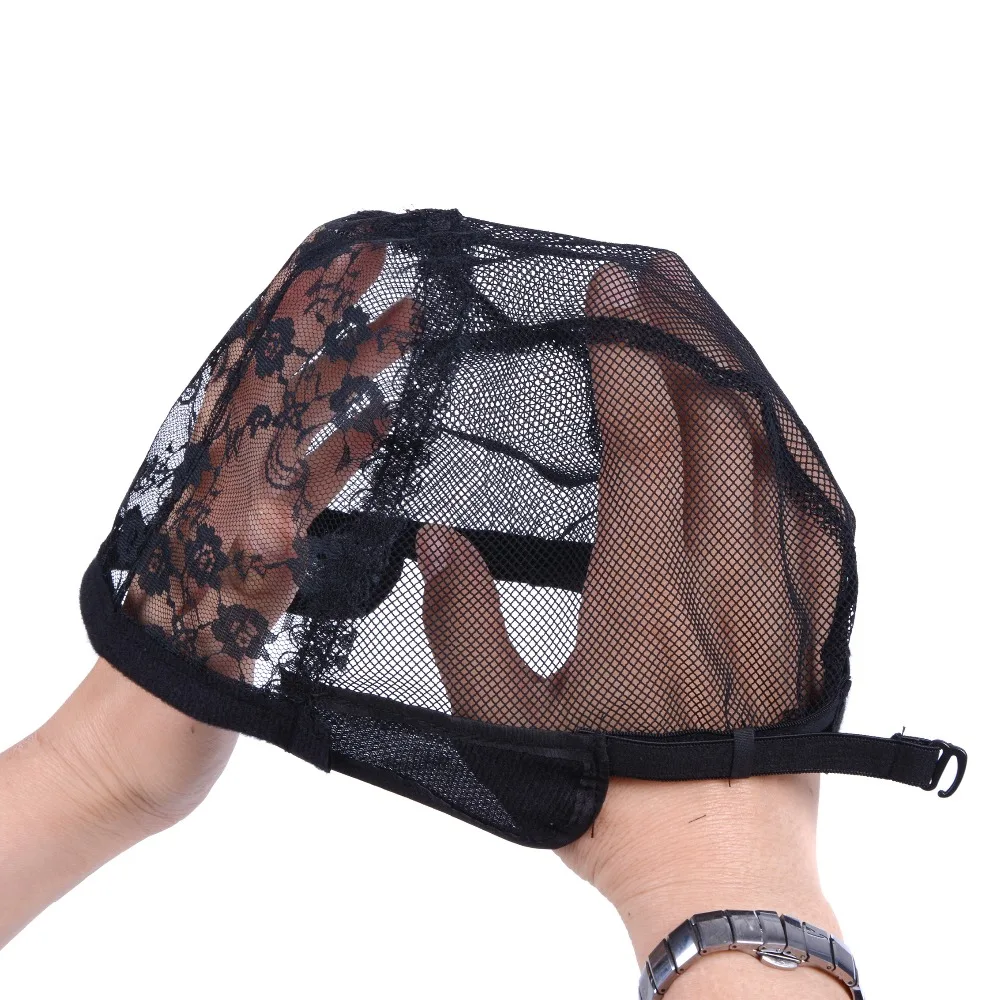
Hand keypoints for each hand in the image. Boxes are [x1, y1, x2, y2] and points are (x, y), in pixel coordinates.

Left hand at [0, 238, 413, 944]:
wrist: (127, 755)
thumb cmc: (159, 706)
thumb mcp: (201, 637)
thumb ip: (237, 575)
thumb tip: (278, 512)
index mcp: (212, 498)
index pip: (261, 380)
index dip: (303, 314)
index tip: (347, 262)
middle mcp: (225, 490)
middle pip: (285, 382)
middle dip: (335, 323)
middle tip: (390, 281)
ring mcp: (242, 518)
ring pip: (303, 422)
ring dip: (348, 376)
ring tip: (402, 337)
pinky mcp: (257, 554)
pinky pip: (308, 481)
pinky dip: (342, 446)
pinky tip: (377, 431)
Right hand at [414, 259, 845, 995]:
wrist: (714, 857)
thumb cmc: (605, 791)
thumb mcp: (503, 721)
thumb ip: (459, 625)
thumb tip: (435, 541)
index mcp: (643, 587)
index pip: (647, 438)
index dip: (628, 355)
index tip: (609, 294)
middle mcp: (722, 572)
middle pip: (717, 422)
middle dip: (684, 335)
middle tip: (656, 276)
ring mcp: (777, 590)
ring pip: (772, 451)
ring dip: (737, 372)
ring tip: (705, 315)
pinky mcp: (809, 614)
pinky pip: (815, 508)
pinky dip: (793, 443)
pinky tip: (772, 410)